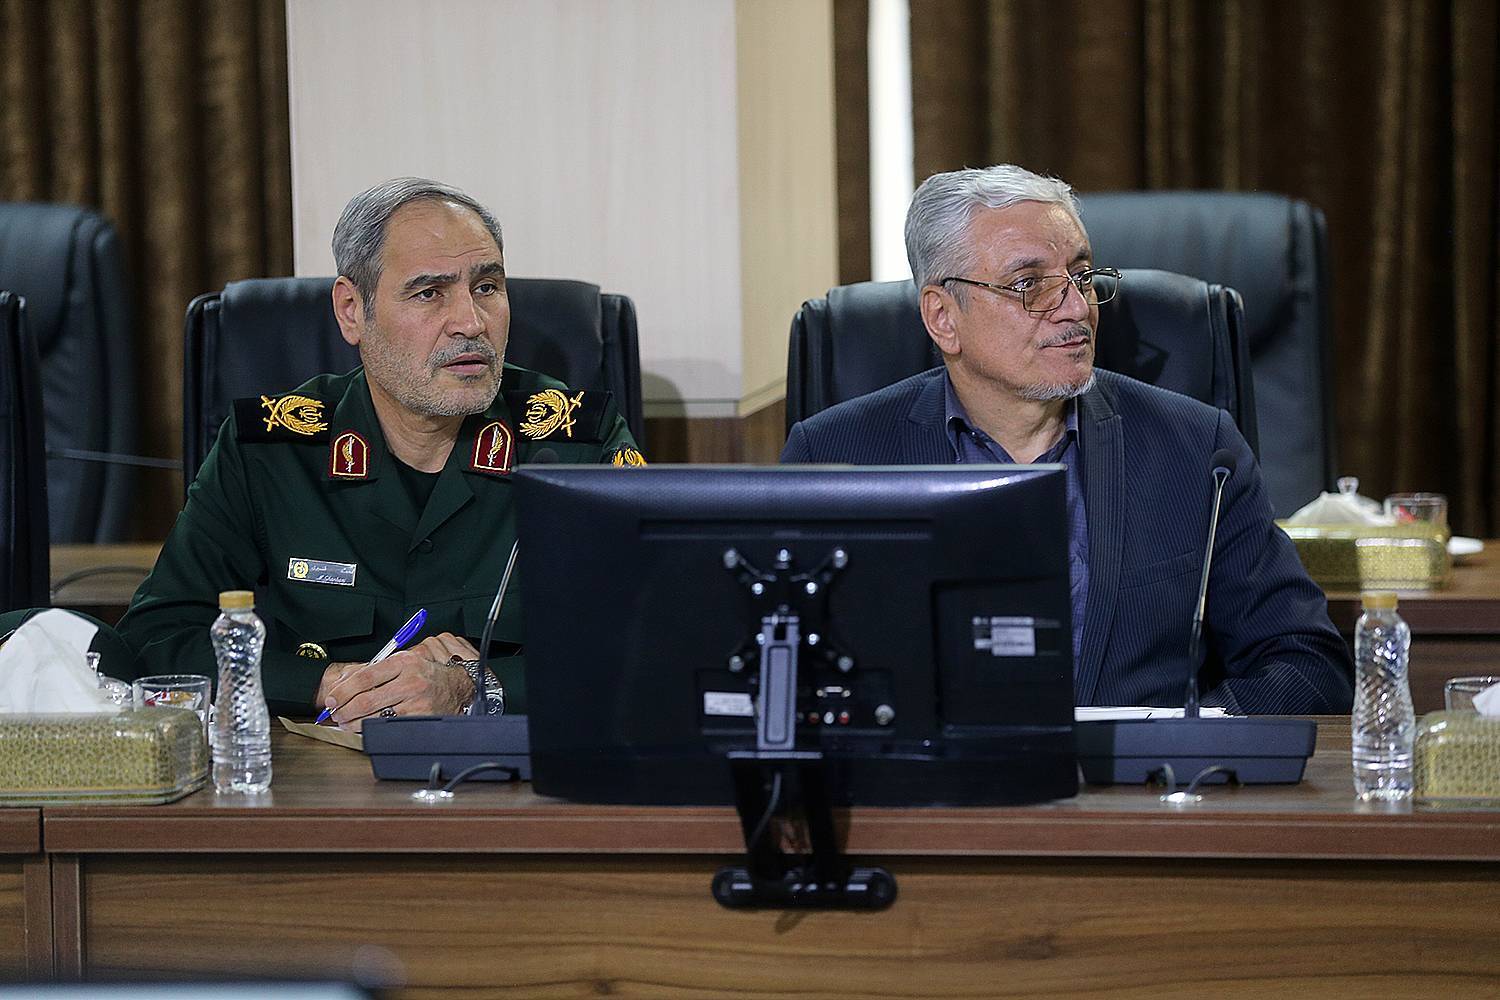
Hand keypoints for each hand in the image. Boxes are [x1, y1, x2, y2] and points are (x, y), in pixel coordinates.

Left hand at [320, 633, 479, 731]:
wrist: (458, 686)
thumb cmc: (426, 675)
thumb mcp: (403, 663)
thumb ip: (375, 670)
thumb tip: (343, 685)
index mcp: (404, 662)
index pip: (365, 677)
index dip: (343, 690)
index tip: (333, 698)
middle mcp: (411, 680)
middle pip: (366, 699)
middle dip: (344, 710)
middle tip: (336, 714)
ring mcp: (416, 701)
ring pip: (375, 716)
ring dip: (354, 723)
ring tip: (346, 722)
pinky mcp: (420, 717)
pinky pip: (389, 726)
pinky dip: (373, 728)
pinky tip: (365, 727)